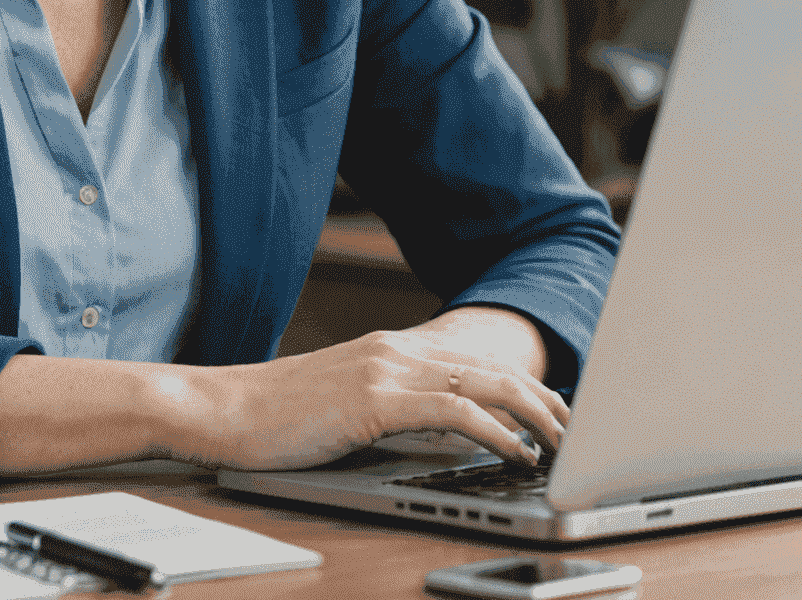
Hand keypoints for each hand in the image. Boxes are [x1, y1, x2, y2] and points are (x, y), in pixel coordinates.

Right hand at [183, 327, 569, 471]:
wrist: (223, 410)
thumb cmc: (275, 419)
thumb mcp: (345, 406)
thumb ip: (392, 408)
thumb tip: (442, 435)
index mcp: (387, 349)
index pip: (471, 362)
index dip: (522, 385)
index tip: (557, 414)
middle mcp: (392, 350)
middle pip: (489, 368)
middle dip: (543, 399)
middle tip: (579, 431)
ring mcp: (383, 370)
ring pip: (481, 384)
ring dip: (533, 414)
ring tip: (564, 444)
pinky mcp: (372, 398)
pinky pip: (451, 411)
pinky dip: (493, 430)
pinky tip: (514, 451)